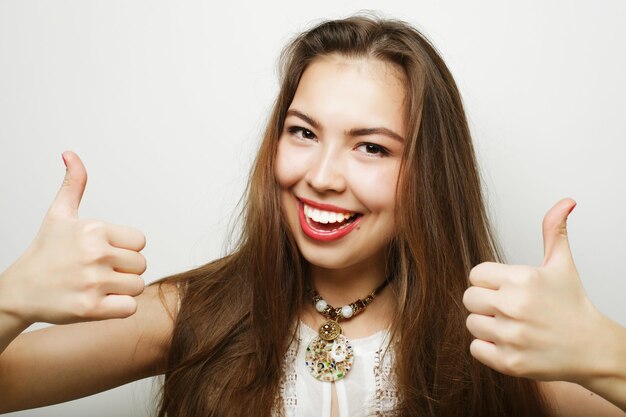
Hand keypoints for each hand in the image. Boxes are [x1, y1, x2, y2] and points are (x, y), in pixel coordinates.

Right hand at [0, 151, 146, 325]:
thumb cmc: (45, 252)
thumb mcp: (59, 214)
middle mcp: (95, 254)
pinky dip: (119, 308)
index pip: (140, 242)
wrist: (20, 291)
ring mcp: (93, 282)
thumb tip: (70, 154)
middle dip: (125, 270)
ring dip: (122, 290)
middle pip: (141, 265)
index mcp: (94, 230)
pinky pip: (130, 308)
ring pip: (137, 286)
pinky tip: (100, 302)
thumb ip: (73, 185)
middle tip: (99, 271)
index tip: (105, 252)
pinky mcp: (91, 309)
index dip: (126, 249)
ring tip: (98, 286)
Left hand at [463, 198, 604, 382]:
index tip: (505, 288)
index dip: (487, 281)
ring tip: (511, 325)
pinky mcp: (509, 362)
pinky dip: (487, 347)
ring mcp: (511, 337)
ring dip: (486, 325)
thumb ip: (554, 231)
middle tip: (506, 307)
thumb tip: (566, 201)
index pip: (475, 274)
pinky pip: (475, 348)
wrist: (593, 349)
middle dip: (484, 302)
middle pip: (469, 298)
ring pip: (471, 323)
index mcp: (522, 280)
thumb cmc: (573, 304)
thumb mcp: (562, 264)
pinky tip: (509, 342)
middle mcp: (514, 307)